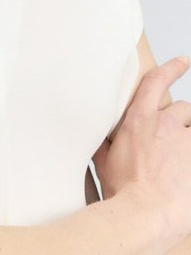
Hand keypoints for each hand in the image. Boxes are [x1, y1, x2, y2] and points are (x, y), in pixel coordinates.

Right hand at [94, 56, 190, 241]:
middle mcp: (165, 124)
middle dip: (180, 122)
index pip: (157, 82)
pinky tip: (187, 170)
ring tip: (182, 160)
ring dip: (190, 139)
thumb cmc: (122, 191)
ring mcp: (186, 141)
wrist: (143, 214)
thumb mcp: (104, 160)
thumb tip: (93, 132)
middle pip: (182, 109)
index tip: (184, 61)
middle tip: (174, 144)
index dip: (173, 67)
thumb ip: (105, 141)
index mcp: (139, 120)